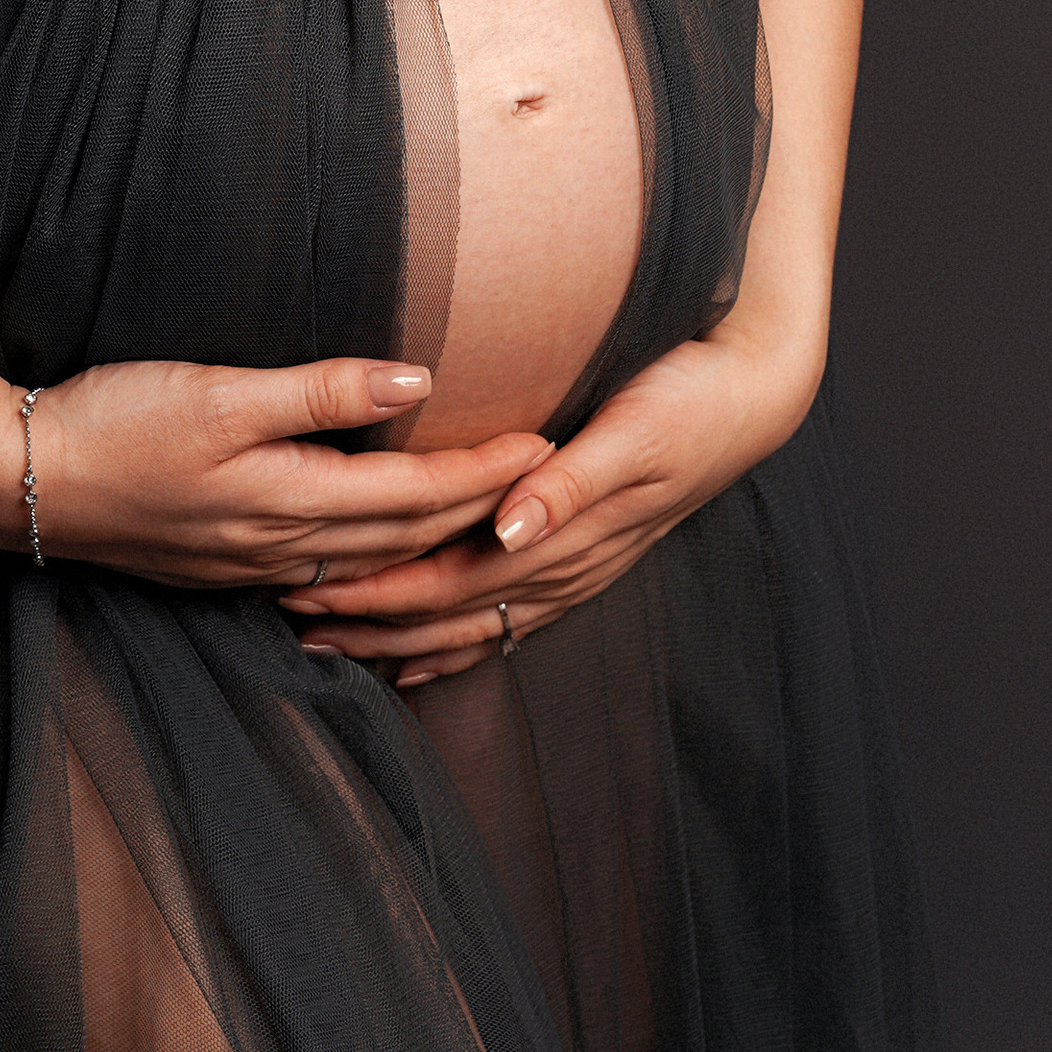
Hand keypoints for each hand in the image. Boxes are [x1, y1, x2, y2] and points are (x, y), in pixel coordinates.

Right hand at [0, 356, 553, 590]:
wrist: (20, 483)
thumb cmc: (116, 421)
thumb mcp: (220, 392)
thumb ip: (321, 391)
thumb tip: (416, 383)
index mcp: (291, 502)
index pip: (420, 497)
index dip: (488, 474)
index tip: (548, 447)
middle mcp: (282, 550)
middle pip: (408, 540)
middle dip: (480, 515)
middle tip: (544, 487)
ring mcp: (251, 567)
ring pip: (369, 566)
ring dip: (432, 548)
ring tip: (484, 523)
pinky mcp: (222, 566)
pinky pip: (326, 577)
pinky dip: (374, 566)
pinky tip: (382, 560)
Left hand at [285, 319, 823, 683]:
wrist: (754, 395)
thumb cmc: (689, 401)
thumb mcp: (633, 432)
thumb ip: (569, 483)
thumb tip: (507, 528)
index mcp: (567, 533)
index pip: (454, 579)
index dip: (382, 591)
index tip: (313, 591)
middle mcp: (568, 562)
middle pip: (454, 610)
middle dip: (375, 621)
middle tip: (296, 621)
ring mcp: (579, 564)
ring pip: (479, 621)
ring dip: (406, 635)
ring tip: (336, 643)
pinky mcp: (588, 551)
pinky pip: (514, 614)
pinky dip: (463, 640)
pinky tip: (425, 656)